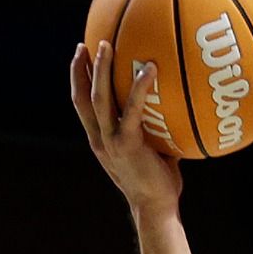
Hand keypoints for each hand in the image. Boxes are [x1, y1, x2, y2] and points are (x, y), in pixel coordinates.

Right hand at [69, 42, 180, 214]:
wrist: (155, 209)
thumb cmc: (158, 184)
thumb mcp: (151, 153)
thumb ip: (153, 130)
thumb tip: (174, 108)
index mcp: (100, 141)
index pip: (82, 107)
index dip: (78, 82)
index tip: (81, 58)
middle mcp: (99, 139)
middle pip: (82, 97)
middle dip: (80, 69)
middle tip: (85, 43)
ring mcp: (110, 142)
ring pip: (99, 98)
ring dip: (100, 70)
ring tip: (106, 45)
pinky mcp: (126, 145)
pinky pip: (131, 110)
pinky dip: (139, 88)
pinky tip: (150, 69)